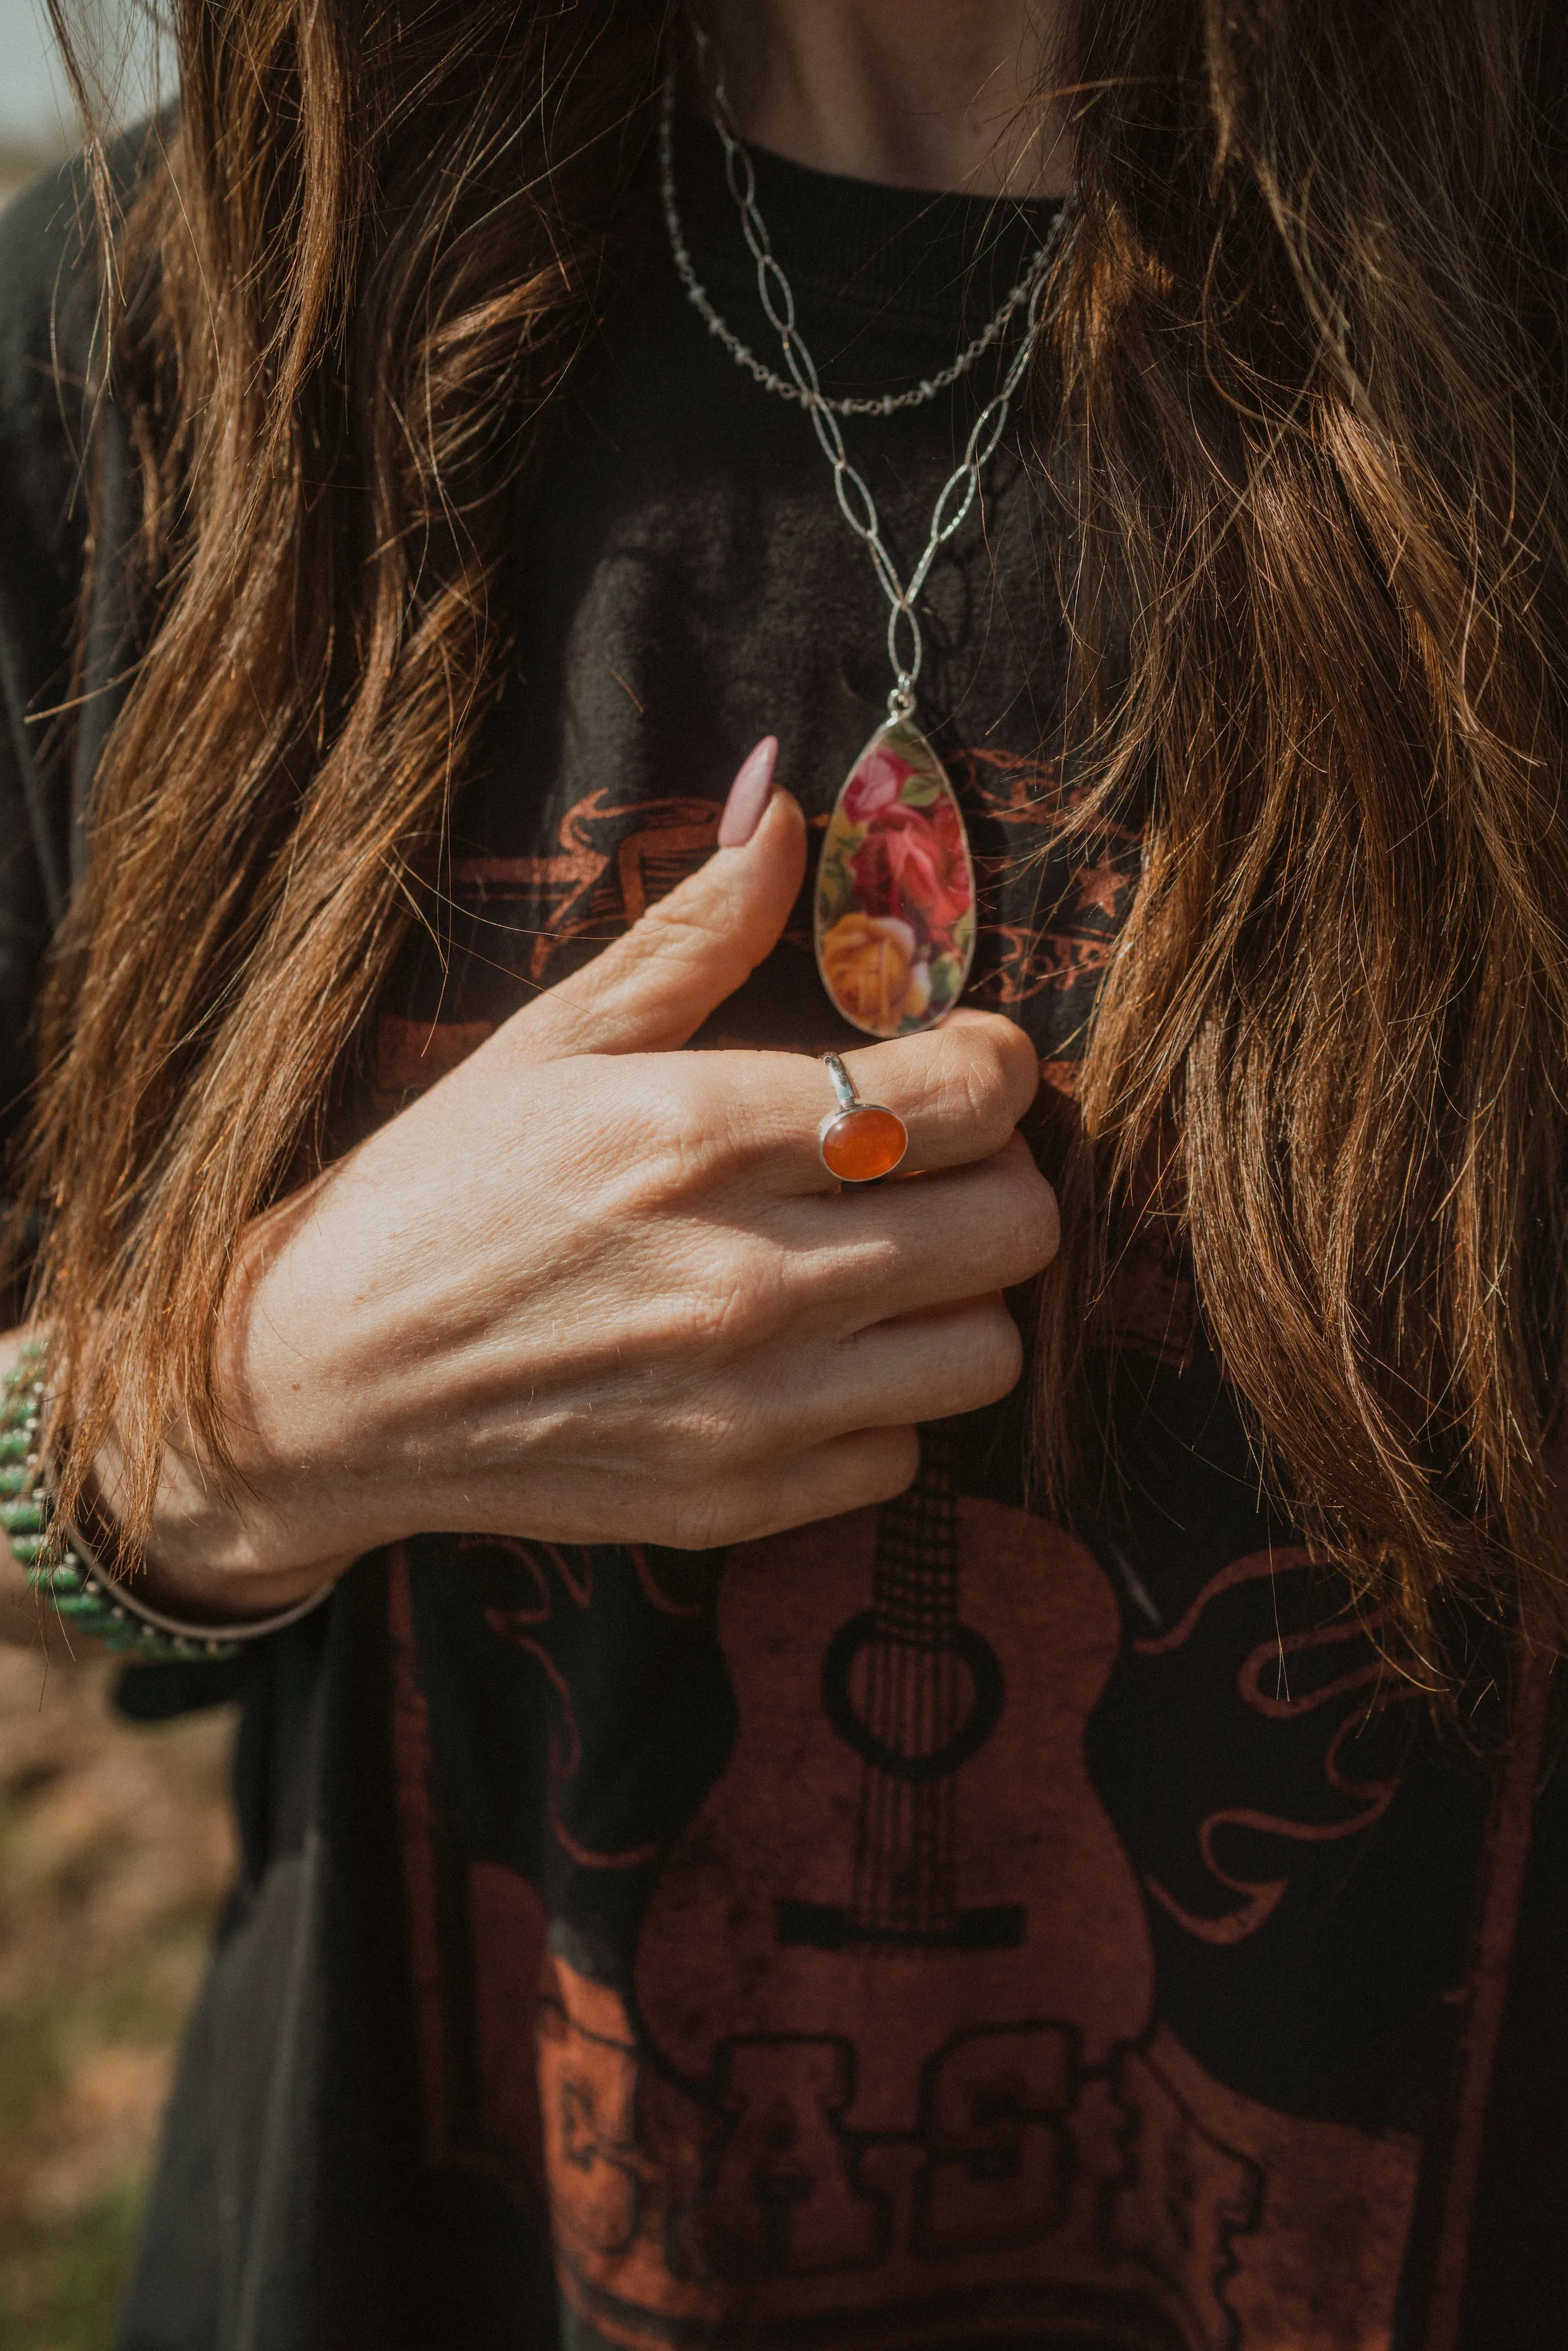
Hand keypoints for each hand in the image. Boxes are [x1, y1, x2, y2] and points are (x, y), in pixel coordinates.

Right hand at [96, 755, 1059, 1612]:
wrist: (318, 1386)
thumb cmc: (434, 1192)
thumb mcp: (548, 1038)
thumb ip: (691, 931)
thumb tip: (790, 807)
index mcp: (698, 1131)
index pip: (971, 1094)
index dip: (998, 1063)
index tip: (964, 1058)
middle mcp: (744, 1276)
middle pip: (1015, 1226)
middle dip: (1000, 1174)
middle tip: (934, 1160)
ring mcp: (747, 1406)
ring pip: (990, 1353)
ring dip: (960, 1298)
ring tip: (885, 1264)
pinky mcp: (736, 1501)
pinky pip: (907, 1453)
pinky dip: (883, 1403)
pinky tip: (812, 1360)